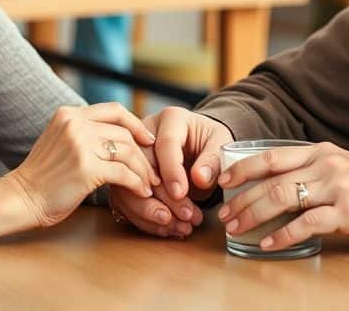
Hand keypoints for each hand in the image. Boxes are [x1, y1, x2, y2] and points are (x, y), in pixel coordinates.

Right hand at [6, 103, 159, 227]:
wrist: (20, 198)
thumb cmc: (43, 176)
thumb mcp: (60, 141)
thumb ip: (84, 132)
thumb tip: (120, 135)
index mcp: (68, 114)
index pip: (114, 110)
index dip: (136, 124)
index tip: (148, 140)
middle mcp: (75, 124)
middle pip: (124, 133)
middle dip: (143, 154)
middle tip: (153, 171)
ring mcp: (80, 145)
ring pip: (127, 152)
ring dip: (143, 171)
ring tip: (149, 185)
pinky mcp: (86, 168)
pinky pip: (123, 173)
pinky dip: (136, 184)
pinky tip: (140, 193)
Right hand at [108, 107, 233, 237]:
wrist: (199, 147)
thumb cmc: (210, 142)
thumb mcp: (220, 144)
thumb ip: (213, 160)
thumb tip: (200, 178)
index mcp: (170, 119)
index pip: (165, 144)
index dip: (172, 171)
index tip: (182, 193)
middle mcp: (144, 135)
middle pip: (143, 168)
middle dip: (164, 199)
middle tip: (187, 218)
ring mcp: (132, 156)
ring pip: (130, 188)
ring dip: (152, 214)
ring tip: (180, 228)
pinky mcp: (128, 178)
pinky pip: (128, 202)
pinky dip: (147, 220)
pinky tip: (167, 229)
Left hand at [217, 142, 348, 251]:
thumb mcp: (346, 168)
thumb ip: (316, 171)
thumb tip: (283, 184)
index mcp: (322, 152)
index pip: (271, 156)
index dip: (242, 168)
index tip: (222, 181)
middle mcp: (325, 164)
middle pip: (270, 179)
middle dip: (241, 198)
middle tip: (224, 215)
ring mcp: (337, 187)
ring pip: (282, 198)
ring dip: (253, 214)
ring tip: (238, 228)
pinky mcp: (348, 212)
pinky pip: (306, 224)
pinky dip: (283, 235)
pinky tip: (269, 245)